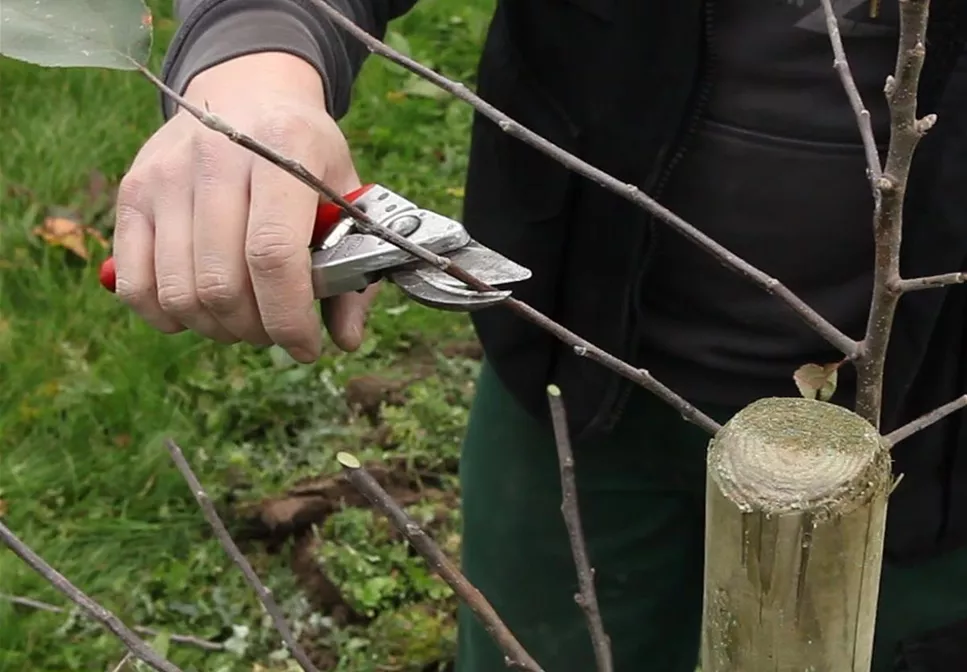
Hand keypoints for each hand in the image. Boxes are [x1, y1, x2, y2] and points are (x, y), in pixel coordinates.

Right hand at [113, 52, 377, 361]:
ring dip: (216, 328)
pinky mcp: (131, 192)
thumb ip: (352, 266)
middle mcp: (216, 158)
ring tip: (243, 320)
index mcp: (283, 151)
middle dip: (256, 329)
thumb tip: (347, 340)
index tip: (306, 346)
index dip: (289, 317)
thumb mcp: (344, 190)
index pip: (274, 255)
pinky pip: (134, 284)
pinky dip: (166, 316)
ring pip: (178, 293)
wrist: (245, 91)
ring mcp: (165, 175)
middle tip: (275, 330)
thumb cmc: (303, 152)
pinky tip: (199, 310)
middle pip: (222, 284)